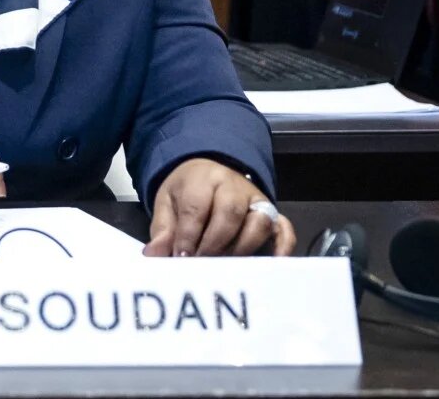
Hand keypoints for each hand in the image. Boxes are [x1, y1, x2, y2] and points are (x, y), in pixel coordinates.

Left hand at [143, 158, 295, 257]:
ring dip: (242, 248)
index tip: (181, 258)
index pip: (197, 208)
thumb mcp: (167, 203)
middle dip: (214, 244)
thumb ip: (162, 230)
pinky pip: (284, 229)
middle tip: (202, 265)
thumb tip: (153, 255)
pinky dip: (282, 248)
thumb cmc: (187, 192)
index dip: (188, 236)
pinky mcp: (274, 214)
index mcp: (203, 179)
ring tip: (226, 268)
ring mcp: (257, 200)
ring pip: (259, 222)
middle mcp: (234, 186)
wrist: (209, 171)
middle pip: (230, 213)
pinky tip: (271, 265)